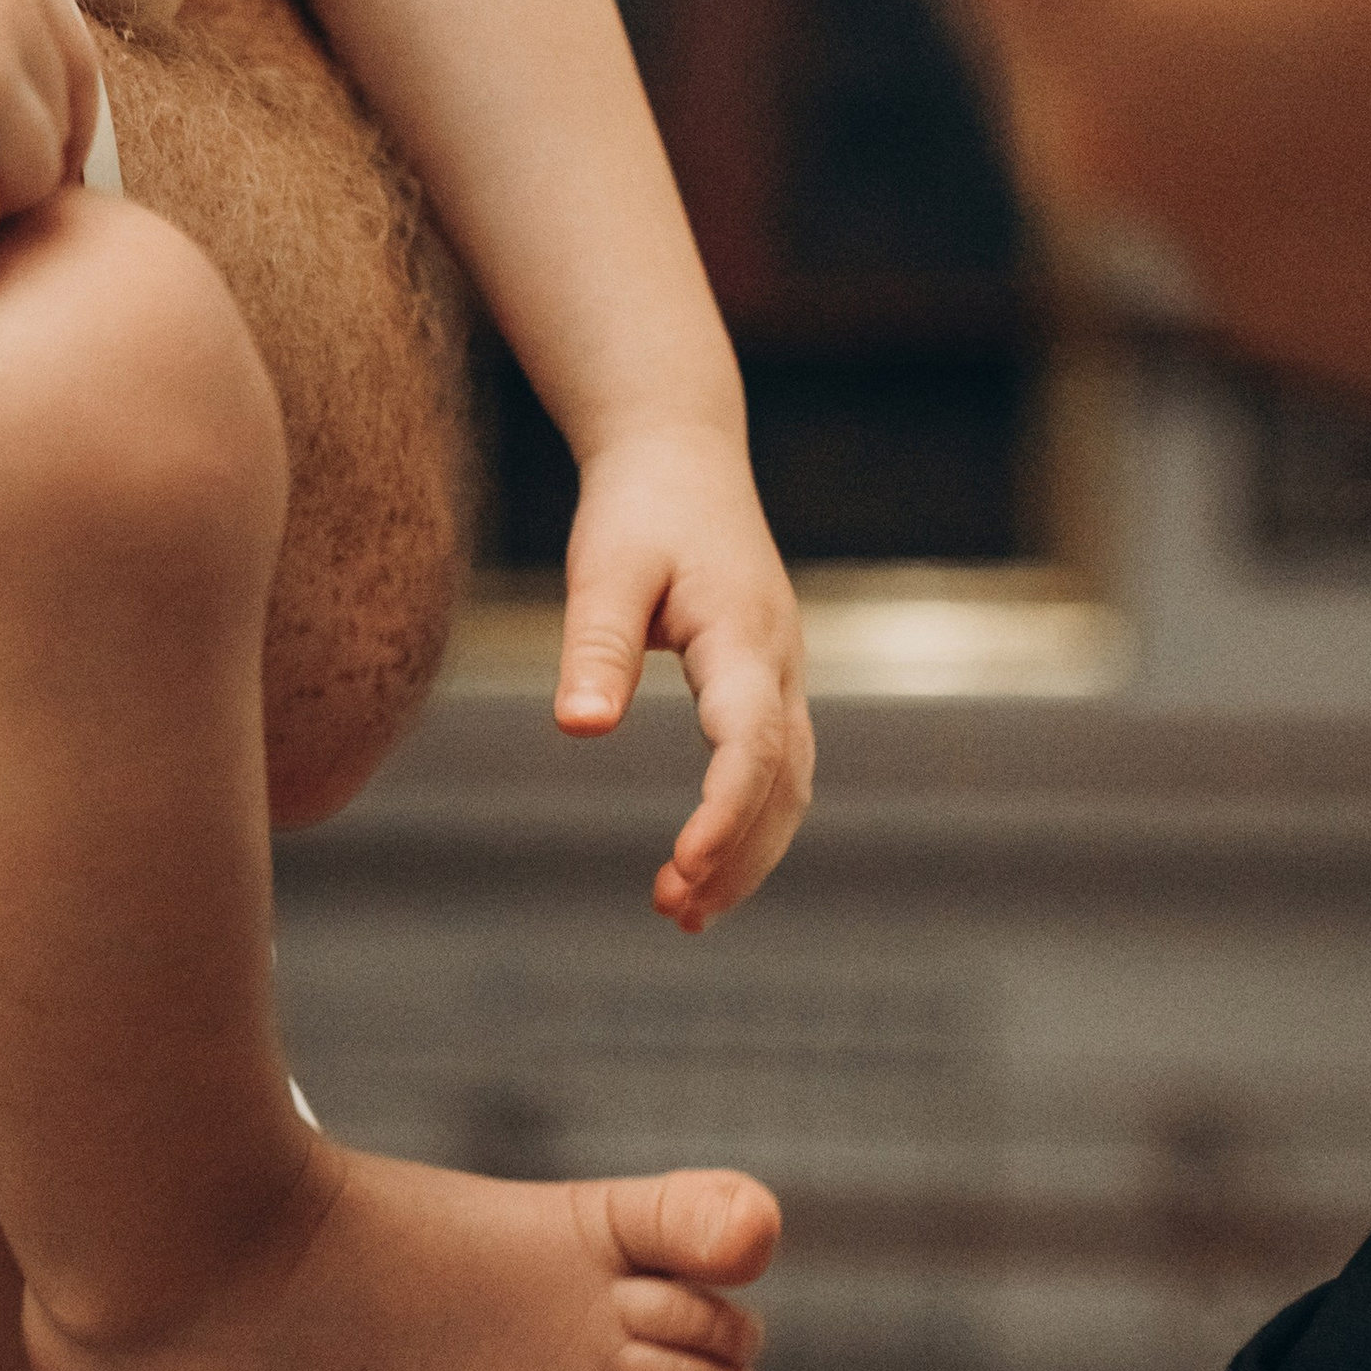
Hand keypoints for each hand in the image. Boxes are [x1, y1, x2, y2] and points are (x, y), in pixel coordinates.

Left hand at [556, 431, 812, 929]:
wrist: (681, 456)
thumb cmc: (638, 508)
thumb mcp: (606, 567)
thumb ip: (597, 645)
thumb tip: (580, 730)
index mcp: (745, 637)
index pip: (752, 745)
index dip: (725, 814)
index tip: (681, 869)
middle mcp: (779, 664)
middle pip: (784, 783)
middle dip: (737, 856)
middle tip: (673, 913)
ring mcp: (782, 675)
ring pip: (790, 786)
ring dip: (747, 854)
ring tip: (682, 913)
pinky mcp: (765, 683)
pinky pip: (776, 770)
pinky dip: (748, 825)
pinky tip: (701, 864)